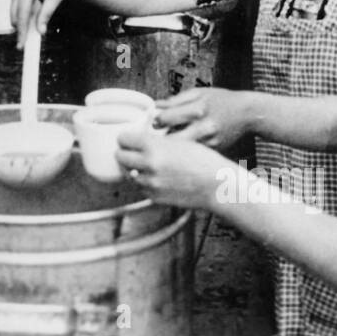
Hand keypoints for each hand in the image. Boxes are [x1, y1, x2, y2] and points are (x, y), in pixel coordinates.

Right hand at [11, 0, 80, 44]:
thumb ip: (46, 15)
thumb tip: (40, 32)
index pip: (21, 15)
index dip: (21, 32)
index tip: (21, 46)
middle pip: (15, 16)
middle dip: (23, 28)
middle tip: (32, 36)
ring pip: (15, 12)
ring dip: (27, 18)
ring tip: (43, 5)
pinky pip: (18, 7)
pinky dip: (27, 12)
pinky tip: (40, 3)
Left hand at [115, 129, 231, 208]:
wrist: (217, 185)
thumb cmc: (204, 161)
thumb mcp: (179, 141)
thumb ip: (157, 141)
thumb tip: (140, 138)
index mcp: (154, 146)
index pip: (123, 139)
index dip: (126, 138)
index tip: (128, 139)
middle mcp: (148, 164)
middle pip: (119, 156)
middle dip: (125, 153)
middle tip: (132, 152)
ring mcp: (150, 183)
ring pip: (128, 173)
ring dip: (133, 169)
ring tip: (146, 166)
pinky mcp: (154, 197)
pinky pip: (140, 187)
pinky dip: (144, 183)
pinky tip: (156, 178)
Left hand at [156, 87, 258, 150]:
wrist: (248, 113)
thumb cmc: (221, 100)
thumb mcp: (199, 93)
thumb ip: (175, 100)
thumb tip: (155, 106)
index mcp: (197, 109)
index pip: (166, 118)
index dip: (155, 120)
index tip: (155, 121)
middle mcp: (203, 127)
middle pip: (170, 139)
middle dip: (159, 140)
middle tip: (157, 137)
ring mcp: (209, 141)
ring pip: (181, 151)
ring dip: (171, 149)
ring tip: (169, 144)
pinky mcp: (214, 151)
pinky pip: (193, 155)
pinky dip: (185, 153)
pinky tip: (184, 150)